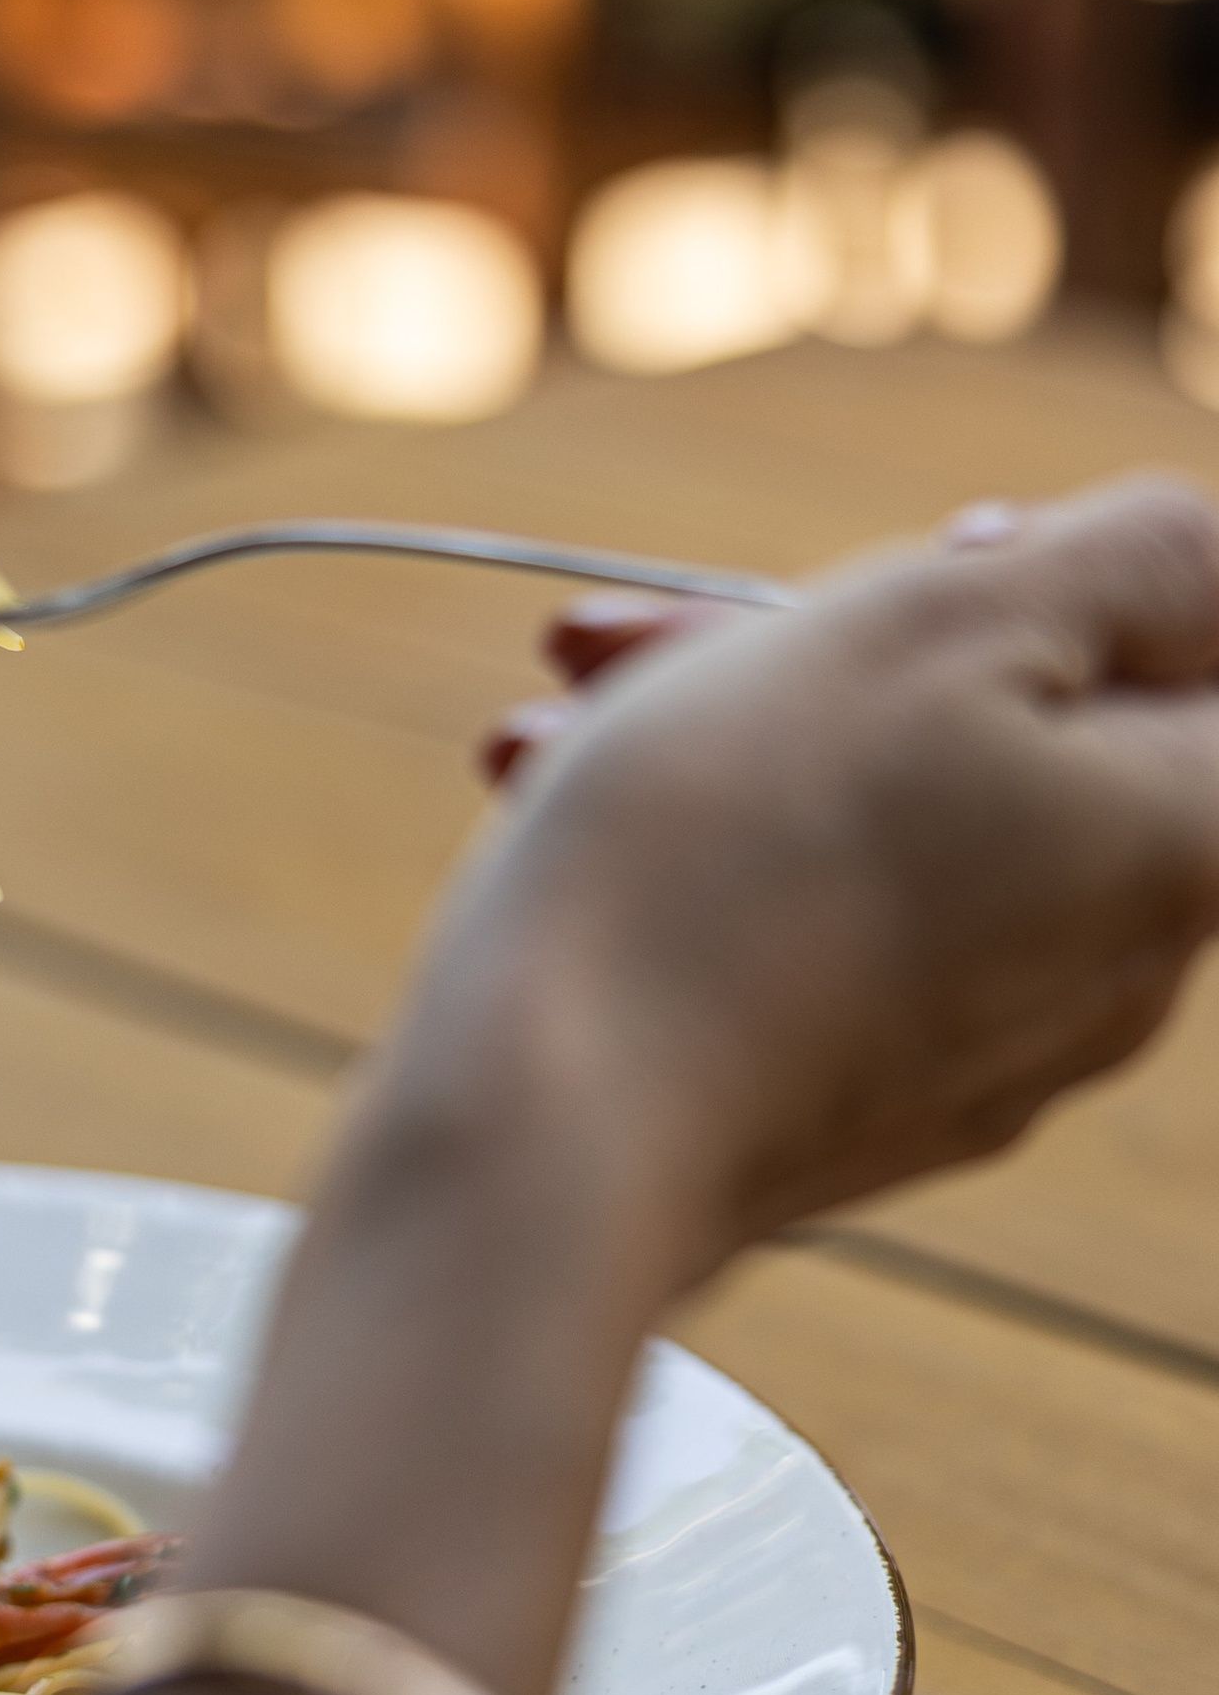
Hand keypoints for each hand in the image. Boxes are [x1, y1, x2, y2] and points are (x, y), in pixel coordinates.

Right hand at [392, 479, 1218, 1285]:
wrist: (542, 1133)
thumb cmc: (725, 853)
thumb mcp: (943, 619)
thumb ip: (1136, 562)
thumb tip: (1202, 571)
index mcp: (1192, 841)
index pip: (1203, 650)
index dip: (1068, 574)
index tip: (929, 565)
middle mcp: (1127, 968)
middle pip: (1026, 729)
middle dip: (836, 644)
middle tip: (641, 630)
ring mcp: (992, 1057)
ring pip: (895, 821)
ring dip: (735, 737)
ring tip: (547, 729)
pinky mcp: (863, 1114)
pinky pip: (822, 929)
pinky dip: (718, 857)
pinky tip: (562, 818)